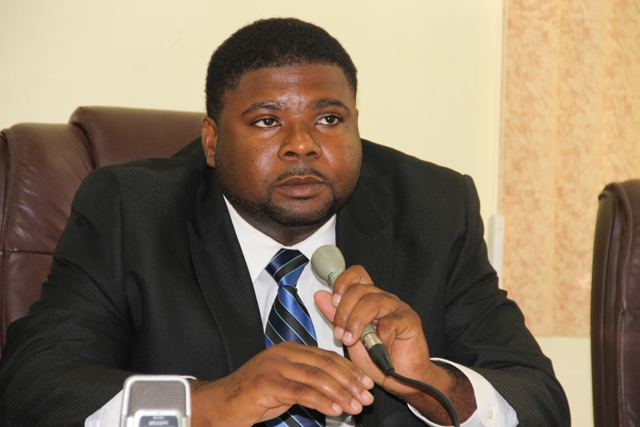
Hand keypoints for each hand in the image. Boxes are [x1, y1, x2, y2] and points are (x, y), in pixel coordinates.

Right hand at [190, 341, 373, 426]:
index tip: (366, 383)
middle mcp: (283, 353)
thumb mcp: (284, 384)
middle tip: (367, 397)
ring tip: (356, 406)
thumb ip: (306, 381)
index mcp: (289, 349)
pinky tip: (335, 409)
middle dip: (350, 382)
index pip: (326, 356)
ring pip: (317, 377)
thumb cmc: (252, 397)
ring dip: (341, 393)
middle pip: (325, 364)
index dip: (349, 370)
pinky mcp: (267, 383)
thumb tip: (337, 391)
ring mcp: (274, 366)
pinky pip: (301, 392)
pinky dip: (322, 401)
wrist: (219, 404)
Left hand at [314, 265, 475, 421]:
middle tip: (339, 334)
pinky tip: (378, 349)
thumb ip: (335, 317)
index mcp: (368, 298)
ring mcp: (397, 307)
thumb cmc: (376, 359)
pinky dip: (379, 338)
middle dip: (343, 312)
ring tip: (351, 340)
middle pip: (359, 289)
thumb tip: (319, 295)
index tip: (333, 302)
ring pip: (372, 301)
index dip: (342, 282)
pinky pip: (389, 322)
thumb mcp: (349, 337)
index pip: (356, 274)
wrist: (401, 380)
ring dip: (356, 322)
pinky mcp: (410, 320)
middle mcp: (383, 298)